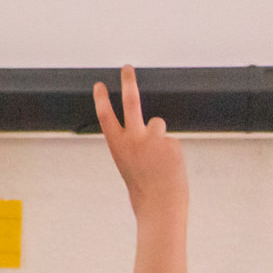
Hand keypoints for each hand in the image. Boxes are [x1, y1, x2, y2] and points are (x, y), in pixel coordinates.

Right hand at [94, 66, 186, 216]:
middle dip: (128, 82)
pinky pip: (172, 141)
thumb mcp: (130, 164)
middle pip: (130, 102)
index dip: (101, 98)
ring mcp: (153, 139)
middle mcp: (133, 138)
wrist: (160, 205)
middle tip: (127, 67)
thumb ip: (135, 144)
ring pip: (158, 125)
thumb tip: (155, 127)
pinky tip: (170, 167)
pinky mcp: (171, 142)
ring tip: (160, 161)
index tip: (100, 84)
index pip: (106, 116)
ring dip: (160, 138)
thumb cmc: (143, 189)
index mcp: (117, 146)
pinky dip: (172, 153)